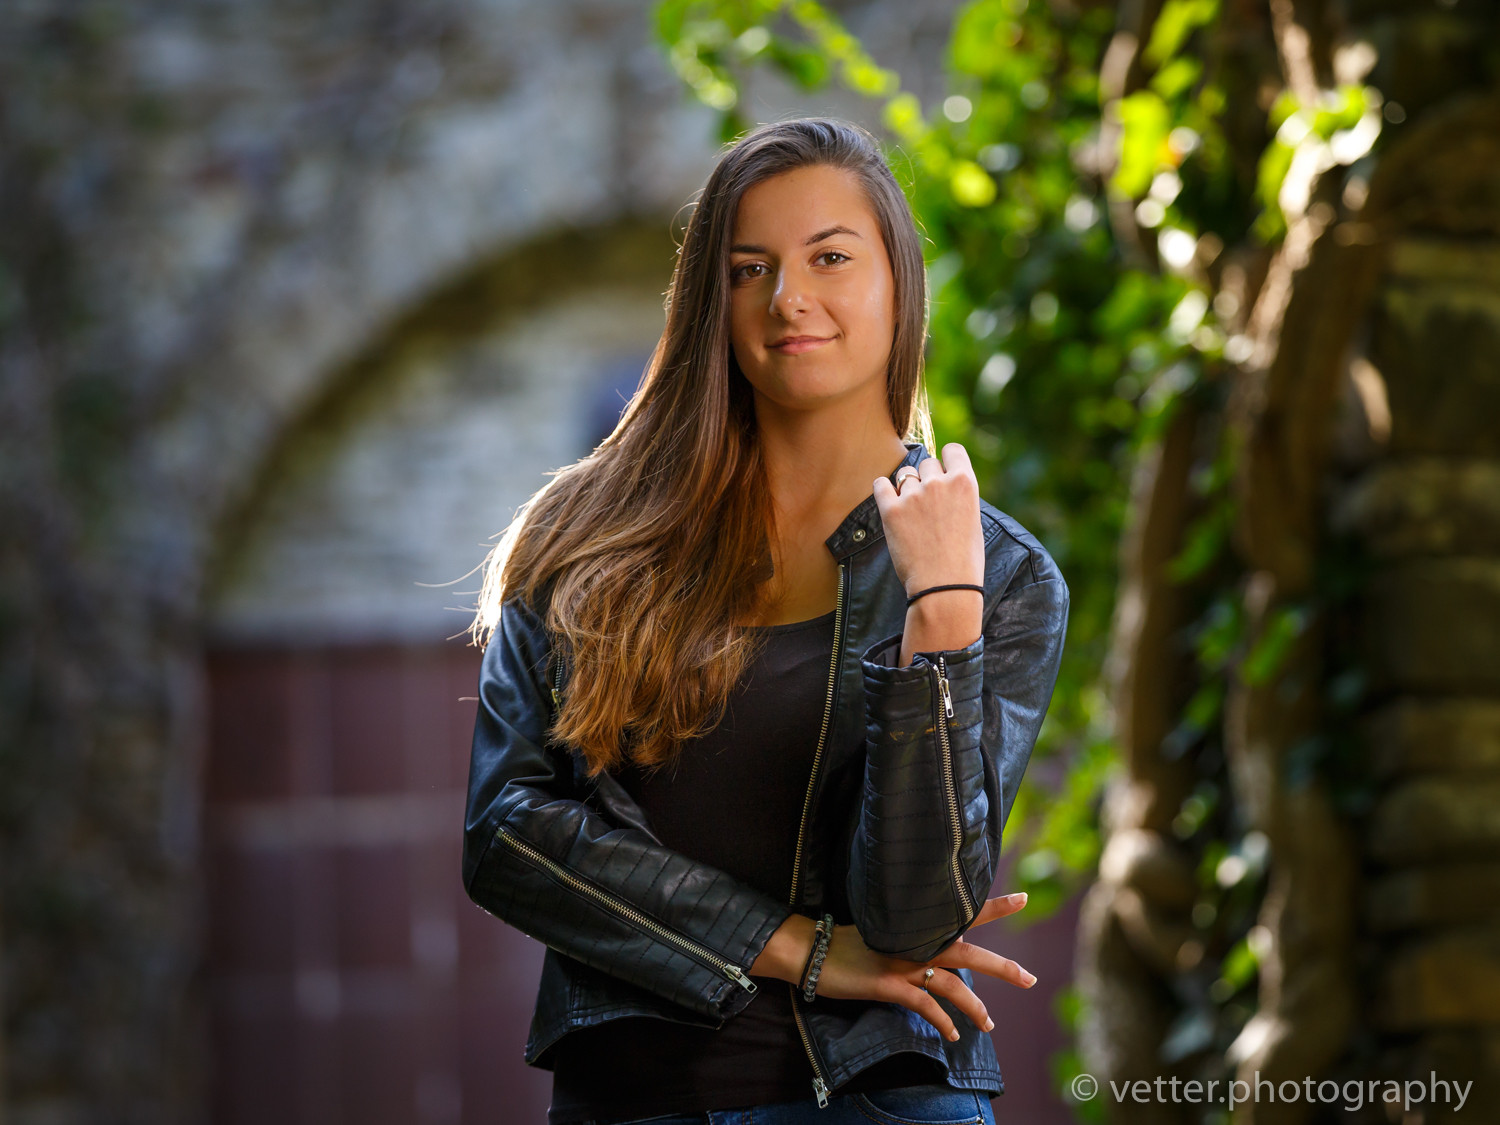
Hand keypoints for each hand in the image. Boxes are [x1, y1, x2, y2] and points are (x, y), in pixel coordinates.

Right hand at [753, 893, 1036, 1041]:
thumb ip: (914, 938)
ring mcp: (901, 962)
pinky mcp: (887, 983)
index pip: (962, 913)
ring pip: (951, 984)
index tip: (1022, 898)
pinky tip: (952, 1034)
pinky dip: (942, 1020)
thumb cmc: (845, 943)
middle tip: (1030, 979)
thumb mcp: (884, 933)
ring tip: (989, 1024)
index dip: (993, 906)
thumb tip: (943, 945)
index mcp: (915, 926)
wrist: (811, 950)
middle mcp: (913, 940)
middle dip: (1002, 967)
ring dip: (974, 1006)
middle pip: (968, 952)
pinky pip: (924, 1004)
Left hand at [871, 443, 984, 596]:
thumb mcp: (973, 520)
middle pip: (927, 463)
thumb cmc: (963, 560)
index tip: (943, 471)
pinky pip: (880, 485)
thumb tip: (943, 481)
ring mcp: (913, 495)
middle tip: (928, 505)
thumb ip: (958, 496)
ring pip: (905, 475)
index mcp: (965, 483)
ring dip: (907, 487)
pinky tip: (889, 502)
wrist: (945, 587)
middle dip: (927, 478)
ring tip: (912, 513)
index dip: (946, 460)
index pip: (952, 450)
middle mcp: (939, 483)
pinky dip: (883, 490)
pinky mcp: (891, 510)